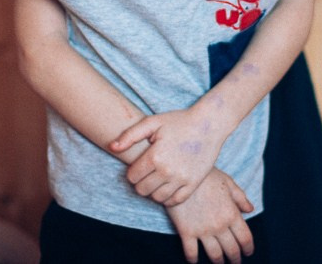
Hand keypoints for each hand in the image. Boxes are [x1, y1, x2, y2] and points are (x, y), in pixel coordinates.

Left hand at [112, 106, 226, 204]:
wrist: (209, 124)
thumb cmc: (179, 121)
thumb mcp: (153, 122)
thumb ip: (130, 135)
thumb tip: (112, 147)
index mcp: (155, 156)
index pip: (132, 177)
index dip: (133, 171)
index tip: (140, 164)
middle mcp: (167, 171)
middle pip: (142, 190)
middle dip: (141, 182)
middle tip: (148, 172)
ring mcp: (181, 179)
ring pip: (157, 197)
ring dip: (154, 190)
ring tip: (158, 178)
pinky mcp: (193, 184)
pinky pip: (174, 201)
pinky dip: (168, 197)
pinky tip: (168, 185)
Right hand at [165, 169, 253, 263]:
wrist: (181, 172)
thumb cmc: (206, 175)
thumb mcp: (227, 182)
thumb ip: (240, 197)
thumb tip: (250, 209)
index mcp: (232, 214)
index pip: (245, 238)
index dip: (248, 248)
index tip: (248, 253)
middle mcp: (219, 225)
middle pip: (232, 250)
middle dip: (235, 259)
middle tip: (235, 262)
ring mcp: (203, 230)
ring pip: (215, 255)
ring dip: (218, 262)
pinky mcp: (186, 232)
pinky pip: (191, 252)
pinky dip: (193, 260)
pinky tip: (195, 261)